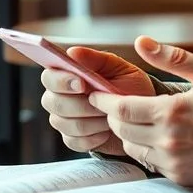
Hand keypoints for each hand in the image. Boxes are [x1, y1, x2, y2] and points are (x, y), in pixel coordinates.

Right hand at [40, 47, 154, 155]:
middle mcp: (59, 97)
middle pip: (52, 102)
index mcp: (67, 75)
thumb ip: (97, 59)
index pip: (49, 76)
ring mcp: (63, 120)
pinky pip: (75, 141)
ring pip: (65, 123)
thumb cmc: (130, 89)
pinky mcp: (72, 139)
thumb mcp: (120, 69)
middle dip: (80, 104)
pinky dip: (94, 136)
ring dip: (92, 121)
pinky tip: (106, 130)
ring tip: (109, 116)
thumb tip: (72, 52)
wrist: (143, 117)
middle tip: (103, 104)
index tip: (81, 84)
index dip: (61, 80)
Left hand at [88, 36, 192, 186]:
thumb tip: (142, 42)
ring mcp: (173, 162)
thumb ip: (174, 58)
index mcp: (172, 112)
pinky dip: (146, 148)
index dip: (103, 101)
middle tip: (113, 104)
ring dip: (128, 133)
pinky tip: (157, 136)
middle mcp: (168, 140)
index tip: (96, 93)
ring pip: (132, 148)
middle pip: (121, 130)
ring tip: (137, 119)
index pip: (120, 109)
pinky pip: (150, 162)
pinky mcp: (180, 177)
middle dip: (113, 116)